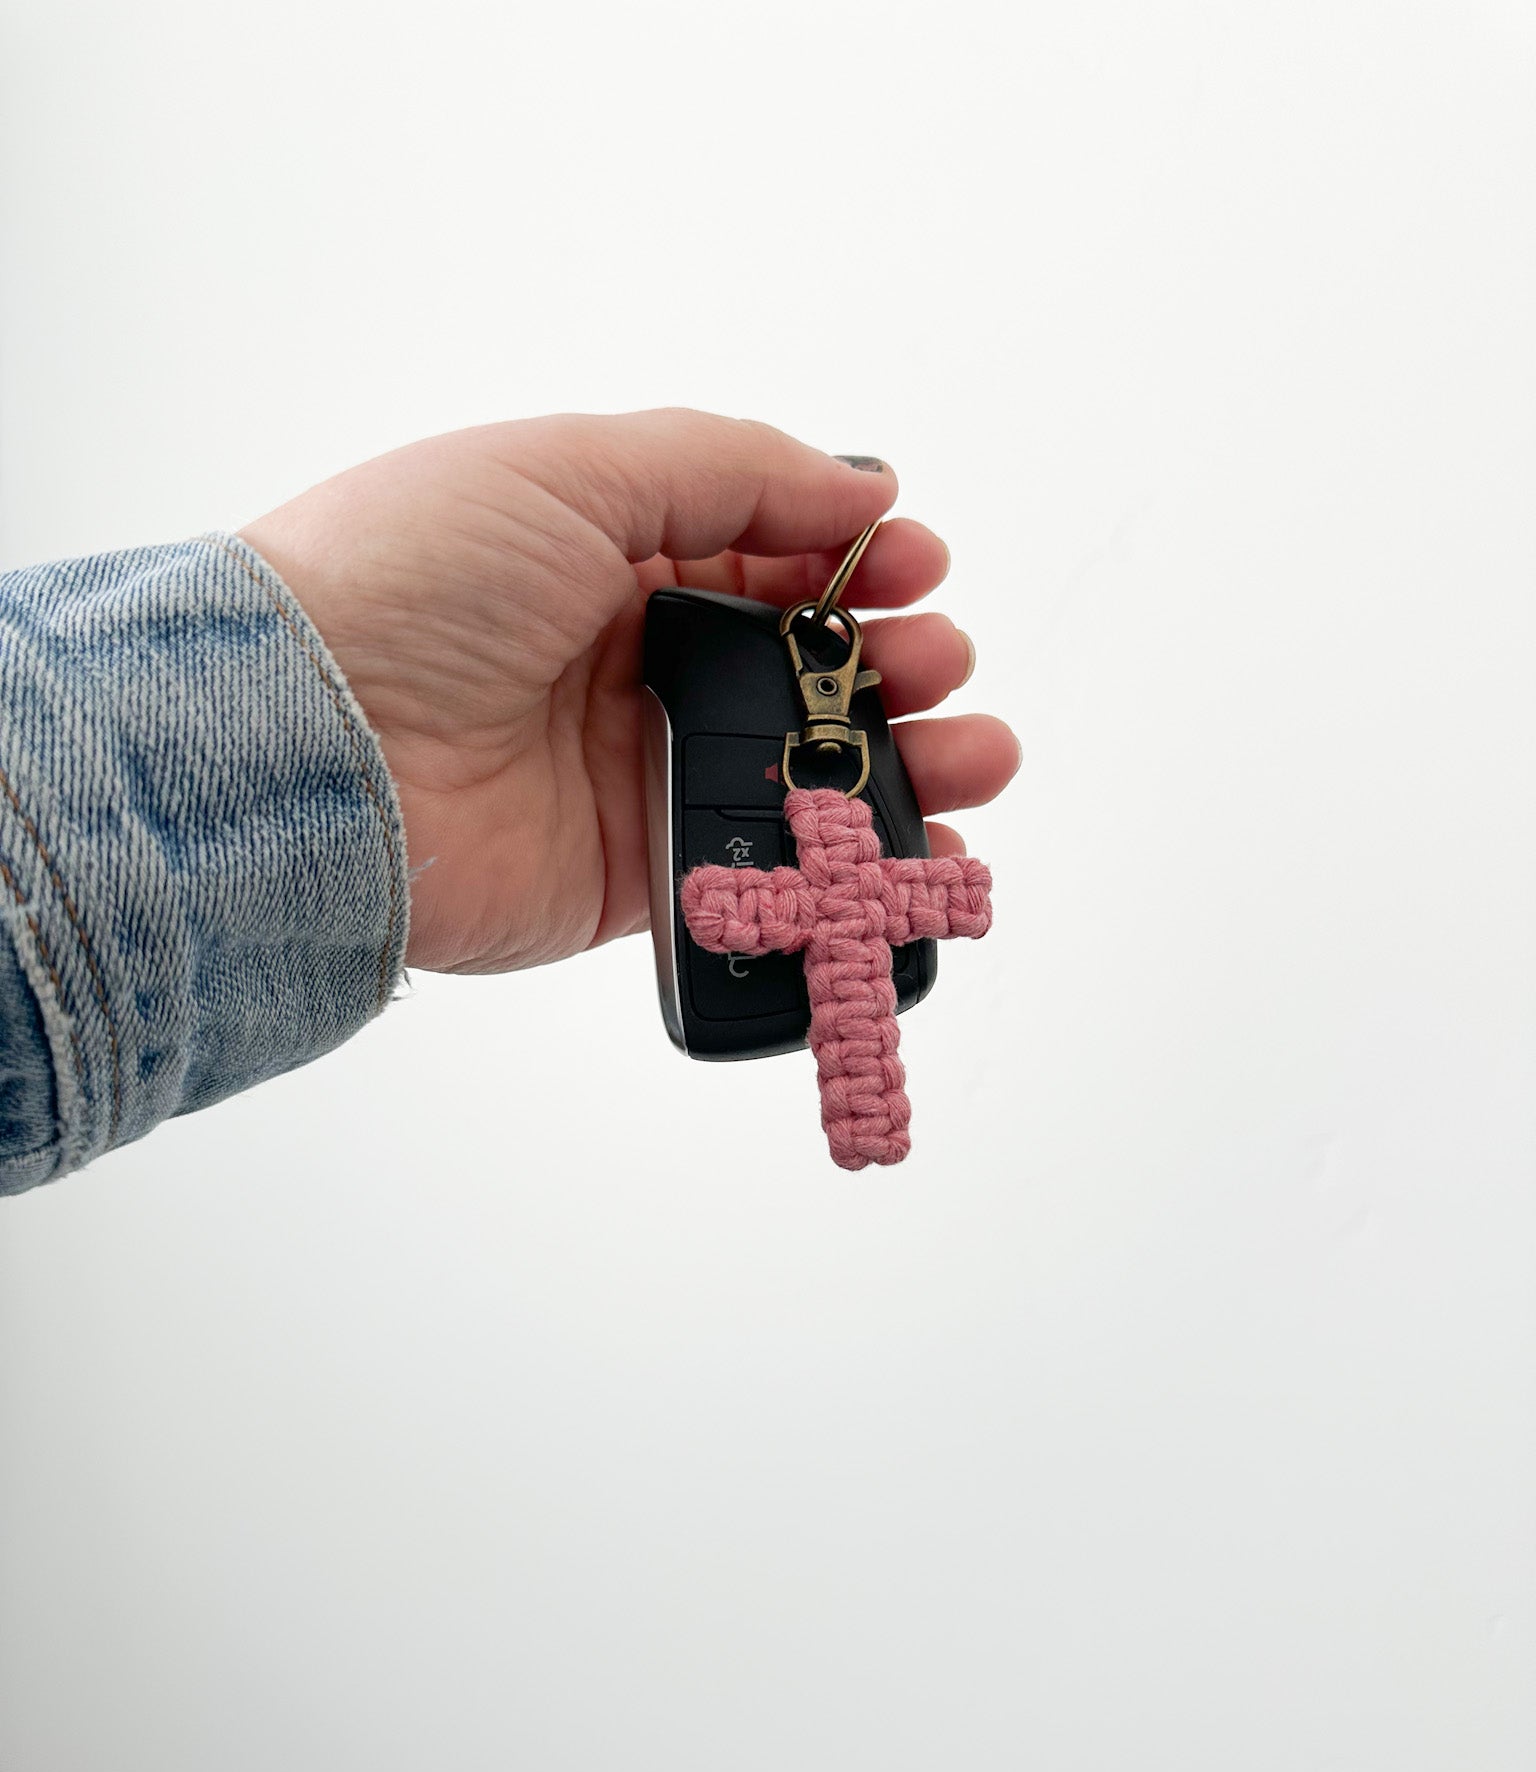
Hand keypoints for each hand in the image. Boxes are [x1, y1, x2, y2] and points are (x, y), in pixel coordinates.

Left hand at [240, 409, 1019, 973]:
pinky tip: (922, 853)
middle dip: (894, 660)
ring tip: (975, 753)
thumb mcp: (573, 469)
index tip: (918, 564)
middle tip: (940, 662)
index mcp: (611, 557)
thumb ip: (730, 470)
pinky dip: (849, 868)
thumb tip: (862, 489)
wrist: (312, 749)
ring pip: (799, 771)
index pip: (766, 554)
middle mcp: (630, 665)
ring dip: (902, 762)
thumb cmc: (415, 581)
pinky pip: (762, 871)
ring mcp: (636, 774)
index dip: (854, 560)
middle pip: (800, 666)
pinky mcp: (634, 878)